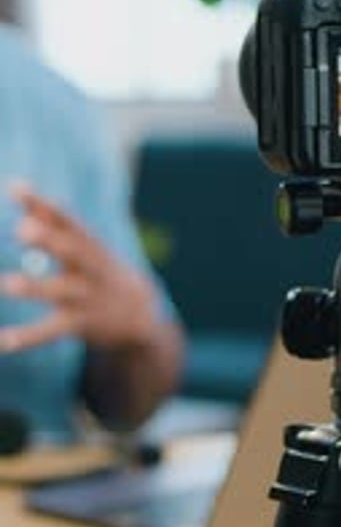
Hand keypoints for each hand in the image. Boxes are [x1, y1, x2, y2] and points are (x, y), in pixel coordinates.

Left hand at [0, 182, 158, 352]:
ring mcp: (86, 296)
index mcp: (89, 243)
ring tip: (7, 283)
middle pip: (71, 250)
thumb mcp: (83, 243)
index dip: (42, 204)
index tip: (16, 188)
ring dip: (34, 287)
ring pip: (60, 291)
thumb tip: (15, 184)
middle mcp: (90, 266)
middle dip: (48, 240)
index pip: (66, 218)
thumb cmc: (99, 269)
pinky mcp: (81, 323)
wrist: (141, 312)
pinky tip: (3, 342)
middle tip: (22, 229)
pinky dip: (28, 336)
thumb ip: (49, 217)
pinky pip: (52, 330)